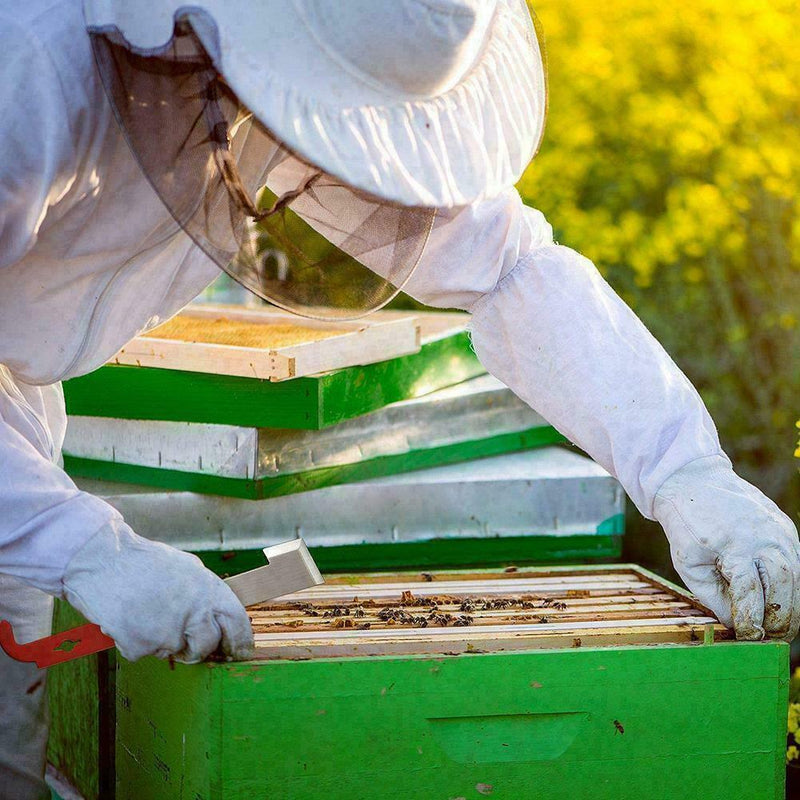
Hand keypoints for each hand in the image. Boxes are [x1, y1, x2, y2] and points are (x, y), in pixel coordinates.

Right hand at [61, 522, 253, 661]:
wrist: (102, 559)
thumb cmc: (143, 561)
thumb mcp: (187, 568)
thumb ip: (204, 592)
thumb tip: (215, 614)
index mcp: (208, 590)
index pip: (237, 622)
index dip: (240, 640)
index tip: (239, 651)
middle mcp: (193, 613)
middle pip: (206, 646)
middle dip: (197, 648)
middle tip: (183, 642)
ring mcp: (168, 633)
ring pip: (172, 650)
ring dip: (161, 641)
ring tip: (145, 613)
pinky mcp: (142, 646)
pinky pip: (144, 653)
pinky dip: (134, 641)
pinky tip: (127, 618)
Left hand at [654, 455, 799, 640]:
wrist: (693, 481)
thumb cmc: (686, 523)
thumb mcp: (689, 563)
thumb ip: (713, 596)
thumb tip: (736, 625)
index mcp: (736, 546)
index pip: (752, 595)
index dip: (751, 622)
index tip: (747, 640)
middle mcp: (766, 538)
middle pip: (784, 589)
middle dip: (780, 619)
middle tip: (769, 639)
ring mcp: (780, 531)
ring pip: (797, 579)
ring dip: (790, 606)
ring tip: (776, 626)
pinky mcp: (785, 528)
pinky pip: (795, 562)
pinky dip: (790, 585)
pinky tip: (778, 599)